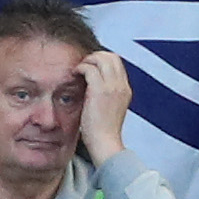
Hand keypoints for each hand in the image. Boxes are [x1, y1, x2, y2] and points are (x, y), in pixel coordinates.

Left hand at [77, 45, 131, 165]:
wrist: (105, 143)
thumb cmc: (102, 131)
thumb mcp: (109, 109)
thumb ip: (106, 95)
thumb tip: (92, 86)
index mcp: (125, 90)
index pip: (117, 63)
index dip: (103, 60)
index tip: (91, 66)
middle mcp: (121, 85)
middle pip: (111, 56)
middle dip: (95, 56)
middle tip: (83, 64)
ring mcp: (112, 87)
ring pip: (101, 58)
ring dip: (87, 60)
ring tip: (78, 69)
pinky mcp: (100, 90)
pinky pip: (90, 68)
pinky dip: (81, 67)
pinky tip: (74, 74)